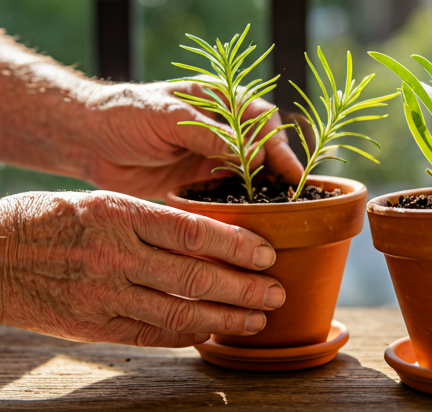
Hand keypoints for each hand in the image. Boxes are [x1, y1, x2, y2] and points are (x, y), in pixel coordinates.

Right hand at [0, 191, 284, 346]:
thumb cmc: (48, 219)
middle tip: (275, 293)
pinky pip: (148, 334)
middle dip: (243, 288)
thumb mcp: (100, 203)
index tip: (266, 253)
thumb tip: (199, 237)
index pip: (193, 231)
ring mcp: (104, 294)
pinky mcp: (91, 325)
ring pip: (178, 311)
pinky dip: (184, 335)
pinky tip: (209, 333)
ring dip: (224, 318)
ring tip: (255, 320)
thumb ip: (148, 220)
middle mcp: (116, 255)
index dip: (236, 244)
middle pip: (195, 275)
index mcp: (120, 214)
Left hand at [84, 81, 302, 199]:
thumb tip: (253, 155)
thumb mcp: (168, 116)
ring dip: (265, 186)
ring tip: (282, 207)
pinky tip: (252, 213)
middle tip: (292, 192)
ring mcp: (211, 153)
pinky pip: (228, 188)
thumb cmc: (126, 114)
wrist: (90, 140)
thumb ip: (208, 133)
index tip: (286, 168)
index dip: (276, 142)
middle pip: (262, 145)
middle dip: (279, 166)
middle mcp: (220, 127)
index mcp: (217, 99)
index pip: (259, 118)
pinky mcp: (198, 177)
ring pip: (249, 169)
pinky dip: (242, 200)